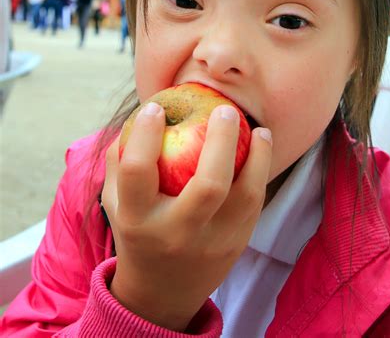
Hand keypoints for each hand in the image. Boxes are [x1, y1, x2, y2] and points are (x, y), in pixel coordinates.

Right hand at [102, 102, 271, 330]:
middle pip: (208, 185)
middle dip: (221, 141)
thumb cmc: (138, 230)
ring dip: (257, 156)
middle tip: (225, 111)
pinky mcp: (237, 244)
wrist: (163, 292)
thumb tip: (140, 114)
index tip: (157, 106)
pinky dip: (261, 170)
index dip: (146, 134)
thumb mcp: (117, 200)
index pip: (139, 171)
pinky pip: (255, 203)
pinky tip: (261, 145)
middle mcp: (176, 234)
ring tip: (258, 129)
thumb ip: (121, 159)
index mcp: (137, 220)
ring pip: (245, 196)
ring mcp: (212, 243)